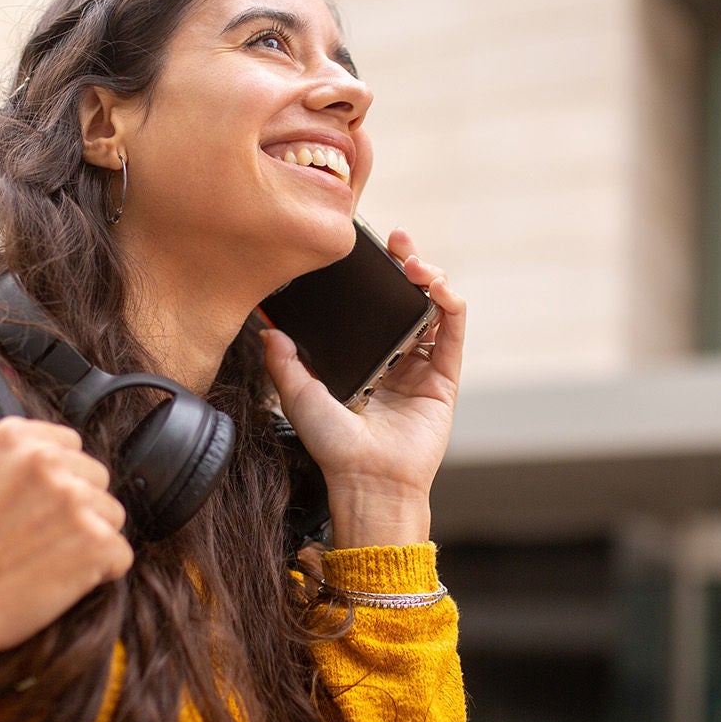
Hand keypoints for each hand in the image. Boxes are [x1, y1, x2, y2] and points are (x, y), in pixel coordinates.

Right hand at [0, 417, 132, 670]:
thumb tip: (14, 430)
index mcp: (15, 438)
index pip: (70, 444)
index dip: (60, 477)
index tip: (40, 503)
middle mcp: (48, 461)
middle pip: (96, 477)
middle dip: (79, 504)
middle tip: (44, 534)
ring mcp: (75, 501)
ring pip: (112, 514)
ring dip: (91, 536)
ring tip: (53, 557)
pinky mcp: (96, 542)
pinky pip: (120, 553)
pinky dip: (101, 570)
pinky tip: (68, 578)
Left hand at [261, 228, 465, 547]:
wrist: (367, 480)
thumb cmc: (334, 448)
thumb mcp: (299, 396)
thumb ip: (284, 362)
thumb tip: (267, 330)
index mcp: (365, 359)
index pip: (374, 306)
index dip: (374, 276)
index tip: (365, 251)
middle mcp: (396, 359)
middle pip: (407, 298)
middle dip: (406, 263)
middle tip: (396, 241)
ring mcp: (422, 366)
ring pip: (434, 308)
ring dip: (430, 276)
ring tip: (414, 263)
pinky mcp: (445, 377)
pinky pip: (453, 332)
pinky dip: (450, 303)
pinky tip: (438, 286)